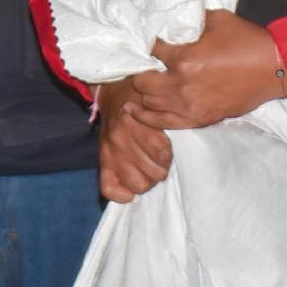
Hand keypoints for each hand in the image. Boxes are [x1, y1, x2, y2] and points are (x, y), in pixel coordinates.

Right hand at [95, 82, 173, 203]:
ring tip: (149, 170)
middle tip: (160, 162)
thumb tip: (184, 138)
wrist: (113, 92)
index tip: (168, 150)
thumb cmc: (141, 98)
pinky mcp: (102, 162)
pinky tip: (130, 189)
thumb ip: (167, 118)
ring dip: (147, 180)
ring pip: (138, 184)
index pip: (161, 153)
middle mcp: (119, 138)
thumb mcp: (156, 102)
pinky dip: (121, 194)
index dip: (169, 155)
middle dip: (162, 169)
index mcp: (133, 121)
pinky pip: (109, 189)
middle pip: (154, 172)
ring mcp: (109, 152)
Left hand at [130, 9, 286, 132]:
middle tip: (148, 66)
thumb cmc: (247, 42)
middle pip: (143, 82)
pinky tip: (135, 112)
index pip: (152, 51)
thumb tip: (178, 16)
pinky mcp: (198, 119)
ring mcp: (188, 106)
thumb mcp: (218, 19)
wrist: (275, 69)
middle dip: (142, 71)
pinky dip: (147, 117)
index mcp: (183, 59)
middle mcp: (181, 85)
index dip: (151, 45)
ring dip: (144, 93)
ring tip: (142, 86)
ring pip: (149, 104)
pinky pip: (164, 123)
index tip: (153, 43)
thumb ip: (193, 18)